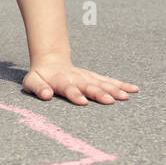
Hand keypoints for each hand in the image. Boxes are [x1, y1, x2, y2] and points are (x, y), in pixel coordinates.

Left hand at [23, 56, 139, 104]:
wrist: (50, 62)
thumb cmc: (40, 76)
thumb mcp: (31, 82)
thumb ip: (37, 88)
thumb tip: (46, 94)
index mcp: (61, 81)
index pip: (69, 89)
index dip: (75, 95)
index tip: (83, 102)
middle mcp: (77, 78)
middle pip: (89, 86)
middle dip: (99, 93)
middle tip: (110, 101)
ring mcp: (88, 77)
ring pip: (102, 83)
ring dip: (114, 90)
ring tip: (125, 97)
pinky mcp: (95, 78)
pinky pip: (110, 81)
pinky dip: (122, 85)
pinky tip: (134, 89)